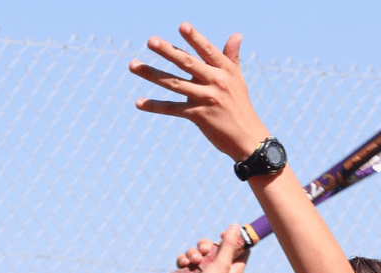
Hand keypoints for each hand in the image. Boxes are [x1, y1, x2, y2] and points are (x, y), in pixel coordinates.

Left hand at [129, 23, 269, 161]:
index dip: (195, 38)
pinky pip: (173, 109)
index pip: (207, 51)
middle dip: (168, 51)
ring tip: (132, 65)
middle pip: (188, 63)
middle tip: (150, 41)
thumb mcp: (237, 80)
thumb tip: (236, 34)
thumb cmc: (240, 107)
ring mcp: (207, 99)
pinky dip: (155, 106)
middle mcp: (217, 82)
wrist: (248, 138)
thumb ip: (231, 57)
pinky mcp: (199, 116)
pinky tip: (139, 102)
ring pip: (175, 84)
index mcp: (225, 71)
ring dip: (152, 74)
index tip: (182, 26)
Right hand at [174, 224, 249, 272]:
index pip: (238, 248)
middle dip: (206, 245)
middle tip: (205, 250)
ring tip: (193, 262)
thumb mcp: (222, 264)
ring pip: (197, 252)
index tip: (222, 235)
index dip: (231, 239)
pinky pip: (186, 260)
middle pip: (214, 247)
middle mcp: (219, 269)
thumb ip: (229, 244)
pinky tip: (185, 265)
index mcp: (233, 267)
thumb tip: (235, 225)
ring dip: (193, 253)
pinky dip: (184, 260)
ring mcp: (203, 272)